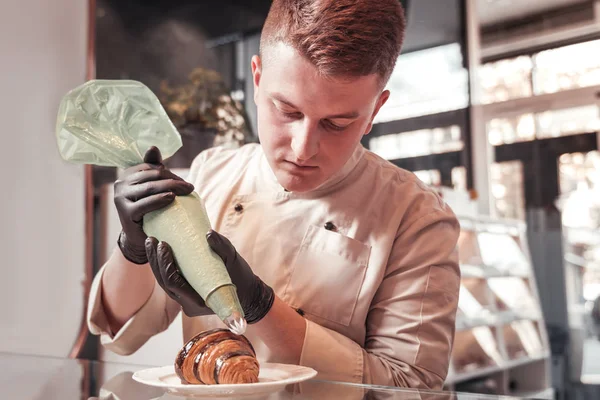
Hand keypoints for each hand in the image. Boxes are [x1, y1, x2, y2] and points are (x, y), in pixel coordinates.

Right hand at [114, 146, 194, 263]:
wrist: (139, 237)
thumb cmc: (149, 211)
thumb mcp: (152, 189)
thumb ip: (153, 168)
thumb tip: (154, 147)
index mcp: (128, 175)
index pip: (152, 167)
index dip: (171, 173)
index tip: (185, 183)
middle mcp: (121, 183)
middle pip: (153, 176)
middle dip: (174, 180)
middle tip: (190, 188)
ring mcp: (121, 198)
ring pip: (150, 187)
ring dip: (171, 187)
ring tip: (187, 191)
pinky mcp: (125, 212)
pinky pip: (145, 203)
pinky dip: (160, 199)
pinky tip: (172, 198)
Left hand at [145, 230, 274, 322]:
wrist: (248, 293)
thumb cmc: (241, 278)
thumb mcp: (233, 261)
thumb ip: (221, 247)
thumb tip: (208, 233)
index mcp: (198, 301)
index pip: (173, 284)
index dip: (165, 265)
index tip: (164, 245)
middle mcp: (188, 304)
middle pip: (165, 283)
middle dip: (156, 261)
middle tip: (153, 240)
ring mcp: (185, 301)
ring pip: (165, 282)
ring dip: (156, 262)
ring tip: (151, 242)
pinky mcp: (185, 293)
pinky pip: (171, 281)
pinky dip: (164, 266)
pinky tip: (158, 251)